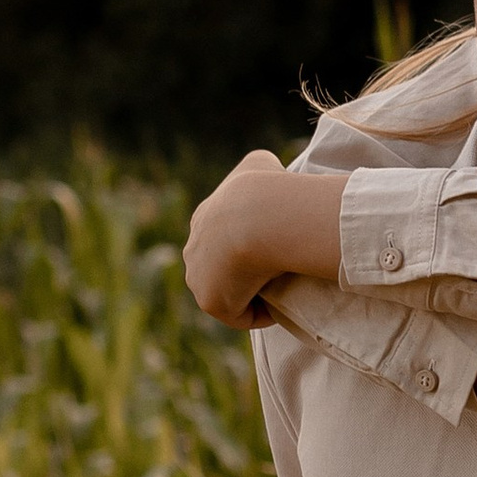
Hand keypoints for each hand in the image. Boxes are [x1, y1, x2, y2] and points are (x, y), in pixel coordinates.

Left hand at [184, 152, 342, 325]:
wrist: (261, 217)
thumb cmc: (267, 189)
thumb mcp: (260, 162)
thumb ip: (259, 168)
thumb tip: (271, 175)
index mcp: (203, 219)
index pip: (222, 237)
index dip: (248, 244)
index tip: (274, 246)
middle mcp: (193, 249)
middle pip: (220, 268)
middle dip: (246, 271)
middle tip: (280, 270)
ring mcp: (198, 277)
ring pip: (228, 292)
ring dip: (252, 293)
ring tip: (282, 290)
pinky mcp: (211, 301)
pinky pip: (240, 314)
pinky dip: (260, 313)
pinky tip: (280, 306)